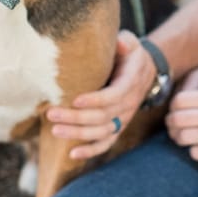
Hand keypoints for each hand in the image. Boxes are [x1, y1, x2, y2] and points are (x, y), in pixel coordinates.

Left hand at [46, 30, 153, 159]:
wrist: (145, 71)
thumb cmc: (130, 54)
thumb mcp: (131, 42)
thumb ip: (125, 42)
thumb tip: (120, 43)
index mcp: (131, 82)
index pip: (115, 95)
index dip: (96, 100)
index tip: (75, 100)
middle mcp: (129, 103)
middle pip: (103, 116)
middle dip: (76, 117)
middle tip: (51, 113)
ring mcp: (124, 118)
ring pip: (102, 132)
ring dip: (78, 134)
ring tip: (55, 130)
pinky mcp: (118, 127)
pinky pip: (107, 143)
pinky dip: (91, 151)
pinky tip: (72, 154)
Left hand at [166, 81, 197, 164]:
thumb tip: (179, 102)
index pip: (181, 99)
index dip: (173, 107)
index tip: (176, 112)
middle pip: (178, 118)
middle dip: (171, 124)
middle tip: (174, 128)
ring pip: (184, 137)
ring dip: (181, 139)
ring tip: (187, 139)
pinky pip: (196, 153)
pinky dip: (196, 151)